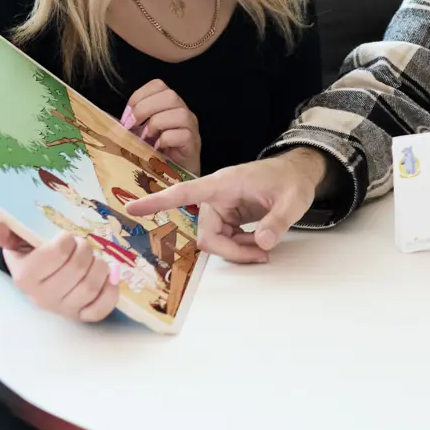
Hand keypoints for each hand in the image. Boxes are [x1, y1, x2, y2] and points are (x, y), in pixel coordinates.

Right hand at [0, 221, 118, 322]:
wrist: (37, 275)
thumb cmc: (31, 252)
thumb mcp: (16, 239)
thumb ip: (5, 233)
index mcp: (25, 276)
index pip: (58, 253)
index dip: (67, 240)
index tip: (66, 237)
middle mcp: (42, 297)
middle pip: (78, 268)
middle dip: (85, 250)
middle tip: (81, 245)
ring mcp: (62, 309)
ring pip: (91, 286)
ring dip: (99, 266)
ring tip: (93, 258)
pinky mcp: (80, 316)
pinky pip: (100, 310)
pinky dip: (110, 291)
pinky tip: (111, 277)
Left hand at [122, 80, 200, 172]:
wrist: (176, 176)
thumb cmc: (157, 153)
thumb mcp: (142, 133)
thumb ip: (133, 123)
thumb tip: (113, 120)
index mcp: (169, 105)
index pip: (158, 85)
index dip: (139, 97)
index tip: (126, 116)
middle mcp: (183, 112)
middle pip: (170, 95)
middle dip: (145, 109)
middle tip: (132, 126)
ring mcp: (191, 127)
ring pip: (179, 113)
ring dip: (156, 124)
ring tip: (145, 139)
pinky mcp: (193, 144)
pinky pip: (182, 134)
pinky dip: (165, 140)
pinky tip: (156, 148)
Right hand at [126, 148, 332, 263]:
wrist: (297, 174)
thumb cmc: (292, 180)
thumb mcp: (293, 200)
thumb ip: (278, 221)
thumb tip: (262, 243)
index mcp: (224, 183)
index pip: (185, 192)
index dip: (158, 201)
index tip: (132, 207)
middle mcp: (216, 196)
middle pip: (207, 234)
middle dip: (231, 250)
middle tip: (261, 255)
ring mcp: (221, 207)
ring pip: (215, 240)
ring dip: (237, 250)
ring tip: (264, 247)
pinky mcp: (227, 216)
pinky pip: (224, 239)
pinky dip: (240, 247)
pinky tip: (259, 243)